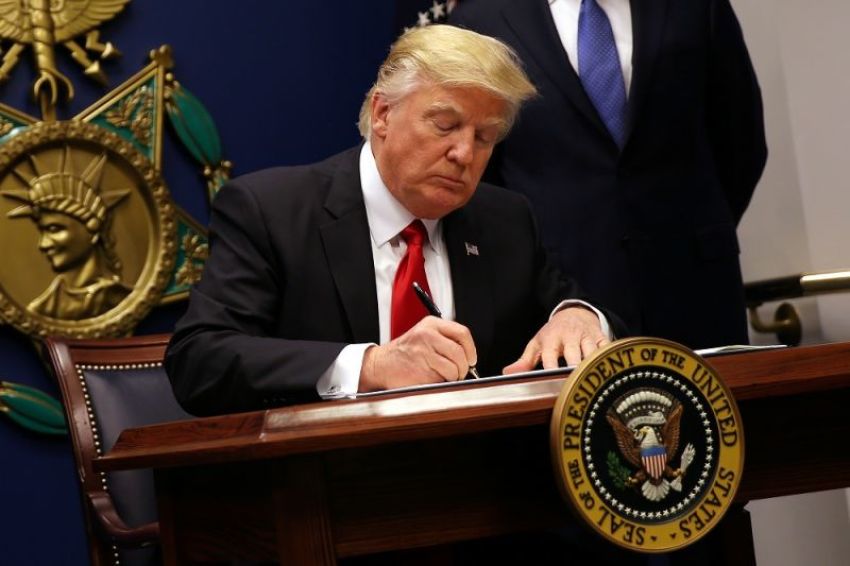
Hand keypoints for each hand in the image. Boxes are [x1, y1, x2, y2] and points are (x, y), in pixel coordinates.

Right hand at [358, 316, 477, 391]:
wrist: (380, 364)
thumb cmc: (405, 352)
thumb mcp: (424, 334)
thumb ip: (445, 339)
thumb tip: (469, 356)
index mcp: (431, 324)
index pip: (462, 333)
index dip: (471, 349)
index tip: (471, 359)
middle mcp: (427, 335)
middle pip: (460, 353)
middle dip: (463, 367)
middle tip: (459, 372)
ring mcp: (423, 353)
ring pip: (453, 369)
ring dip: (452, 377)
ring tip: (442, 375)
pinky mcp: (420, 371)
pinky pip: (442, 380)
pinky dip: (440, 383)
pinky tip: (430, 378)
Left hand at [503, 306, 608, 373]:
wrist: (574, 312)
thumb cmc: (553, 333)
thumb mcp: (537, 344)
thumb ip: (524, 361)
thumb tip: (507, 374)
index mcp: (551, 339)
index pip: (550, 356)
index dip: (551, 368)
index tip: (553, 383)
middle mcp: (570, 336)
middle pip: (573, 355)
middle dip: (574, 369)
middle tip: (574, 387)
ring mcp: (587, 336)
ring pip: (592, 353)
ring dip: (592, 367)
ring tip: (591, 383)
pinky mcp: (601, 337)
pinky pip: (607, 348)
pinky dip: (609, 359)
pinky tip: (610, 373)